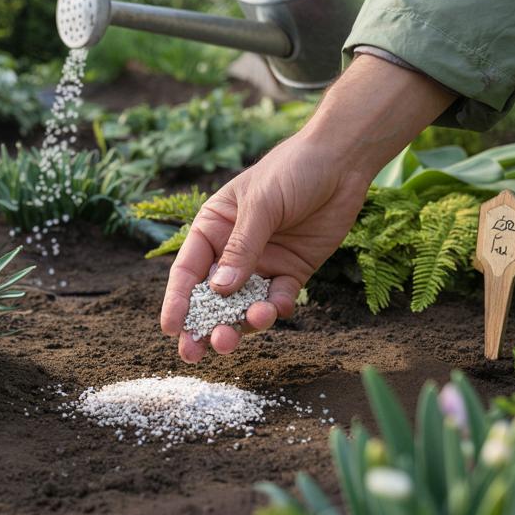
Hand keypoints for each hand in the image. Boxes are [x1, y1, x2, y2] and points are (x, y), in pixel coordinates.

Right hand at [159, 55, 456, 362]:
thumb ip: (242, 249)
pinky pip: (278, 299)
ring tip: (248, 328)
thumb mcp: (261, 206)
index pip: (188, 271)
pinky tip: (277, 308)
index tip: (172, 329)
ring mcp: (262, 264)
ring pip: (244, 305)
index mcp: (212, 229)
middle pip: (212, 297)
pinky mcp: (292, 272)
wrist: (342, 162)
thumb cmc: (291, 171)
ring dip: (242, 323)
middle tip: (198, 351)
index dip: (177, 301)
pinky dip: (276, 308)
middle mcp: (232, 251)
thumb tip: (220, 290)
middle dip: (205, 325)